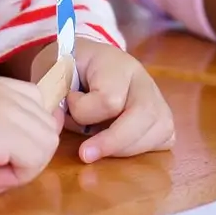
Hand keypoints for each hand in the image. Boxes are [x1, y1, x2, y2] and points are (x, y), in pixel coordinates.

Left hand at [63, 41, 175, 162]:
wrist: (85, 60)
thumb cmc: (68, 67)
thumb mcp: (53, 72)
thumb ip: (51, 94)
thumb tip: (56, 121)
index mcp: (115, 64)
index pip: (110, 98)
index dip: (84, 111)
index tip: (68, 102)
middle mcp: (142, 79)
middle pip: (145, 114)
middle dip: (114, 142)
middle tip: (84, 155)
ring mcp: (157, 98)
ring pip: (159, 130)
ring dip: (126, 148)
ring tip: (99, 149)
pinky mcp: (163, 117)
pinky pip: (163, 139)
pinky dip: (141, 150)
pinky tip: (120, 149)